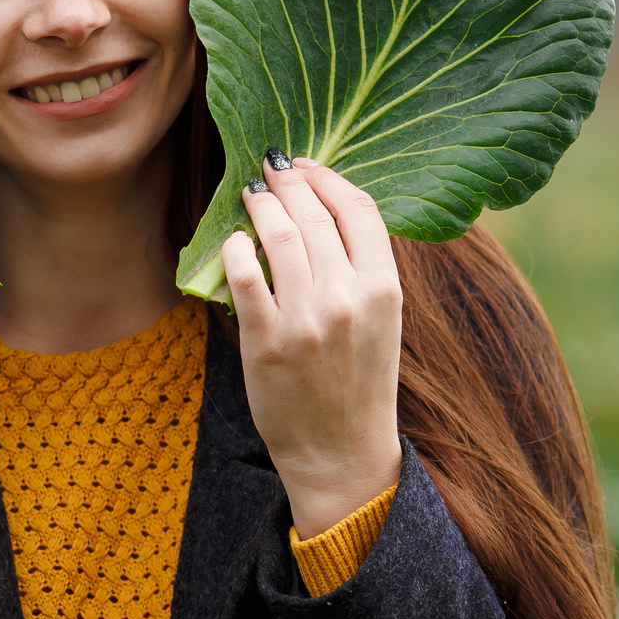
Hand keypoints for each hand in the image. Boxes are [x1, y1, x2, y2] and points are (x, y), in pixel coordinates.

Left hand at [219, 154, 403, 538]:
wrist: (341, 453)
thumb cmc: (359, 384)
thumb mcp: (381, 322)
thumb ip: (362, 269)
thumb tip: (321, 210)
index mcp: (386, 290)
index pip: (360, 209)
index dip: (329, 177)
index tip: (306, 166)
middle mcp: (348, 299)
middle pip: (315, 214)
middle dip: (288, 181)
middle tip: (269, 168)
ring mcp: (306, 320)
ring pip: (280, 235)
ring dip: (260, 204)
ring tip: (250, 194)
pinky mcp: (266, 342)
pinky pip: (245, 274)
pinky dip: (236, 247)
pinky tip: (233, 240)